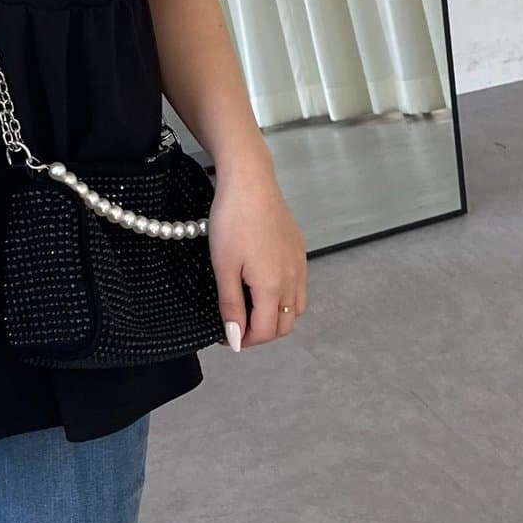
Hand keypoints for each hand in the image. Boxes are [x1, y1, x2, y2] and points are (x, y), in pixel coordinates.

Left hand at [207, 139, 307, 350]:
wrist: (250, 181)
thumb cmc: (232, 220)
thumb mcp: (223, 266)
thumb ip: (231, 305)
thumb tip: (236, 338)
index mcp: (273, 286)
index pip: (266, 332)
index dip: (245, 341)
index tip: (226, 337)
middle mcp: (293, 278)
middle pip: (285, 326)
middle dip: (262, 334)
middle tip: (235, 327)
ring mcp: (299, 264)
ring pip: (296, 308)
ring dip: (276, 318)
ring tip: (249, 309)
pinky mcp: (299, 250)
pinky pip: (298, 287)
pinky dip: (284, 298)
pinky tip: (264, 286)